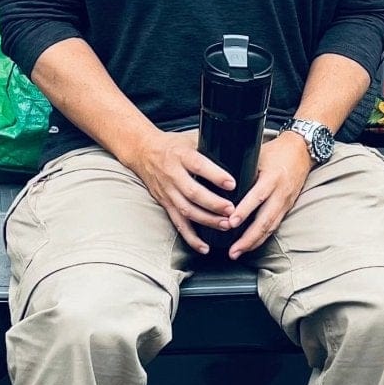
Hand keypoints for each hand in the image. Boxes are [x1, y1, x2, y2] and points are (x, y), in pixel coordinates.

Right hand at [131, 126, 235, 256]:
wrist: (143, 151)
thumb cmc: (173, 144)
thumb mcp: (191, 138)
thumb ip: (212, 145)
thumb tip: (240, 149)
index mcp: (181, 155)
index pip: (198, 165)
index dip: (215, 175)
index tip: (231, 183)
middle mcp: (173, 174)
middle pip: (193, 192)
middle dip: (214, 204)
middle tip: (232, 210)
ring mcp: (168, 191)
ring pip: (187, 210)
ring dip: (207, 221)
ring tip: (225, 226)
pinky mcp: (165, 204)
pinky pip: (178, 223)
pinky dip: (191, 238)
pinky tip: (204, 246)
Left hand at [227, 130, 311, 259]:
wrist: (301, 150)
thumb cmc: (276, 151)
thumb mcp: (258, 154)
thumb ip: (241, 169)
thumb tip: (216, 179)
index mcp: (272, 177)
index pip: (257, 196)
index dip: (244, 211)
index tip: (230, 222)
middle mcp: (280, 192)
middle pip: (265, 220)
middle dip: (248, 238)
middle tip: (233, 250)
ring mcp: (285, 202)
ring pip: (270, 227)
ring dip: (253, 242)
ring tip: (237, 252)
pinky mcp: (287, 207)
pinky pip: (274, 226)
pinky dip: (261, 238)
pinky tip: (250, 245)